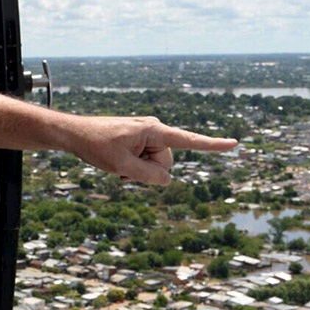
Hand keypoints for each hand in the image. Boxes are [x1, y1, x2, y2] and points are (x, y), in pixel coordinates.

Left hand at [64, 115, 236, 185]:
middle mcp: (154, 129)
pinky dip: (134, 167)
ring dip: (138, 170)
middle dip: (148, 170)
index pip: (188, 140)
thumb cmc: (96, 145)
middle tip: (122, 166)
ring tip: (117, 163)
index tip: (234, 143)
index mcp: (154, 130)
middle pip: (166, 162)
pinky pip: (145, 161)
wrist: (74, 134)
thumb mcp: (122, 166)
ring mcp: (146, 135)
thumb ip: (149, 176)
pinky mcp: (139, 140)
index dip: (212, 144)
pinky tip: (117, 167)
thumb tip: (168, 180)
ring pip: (155, 164)